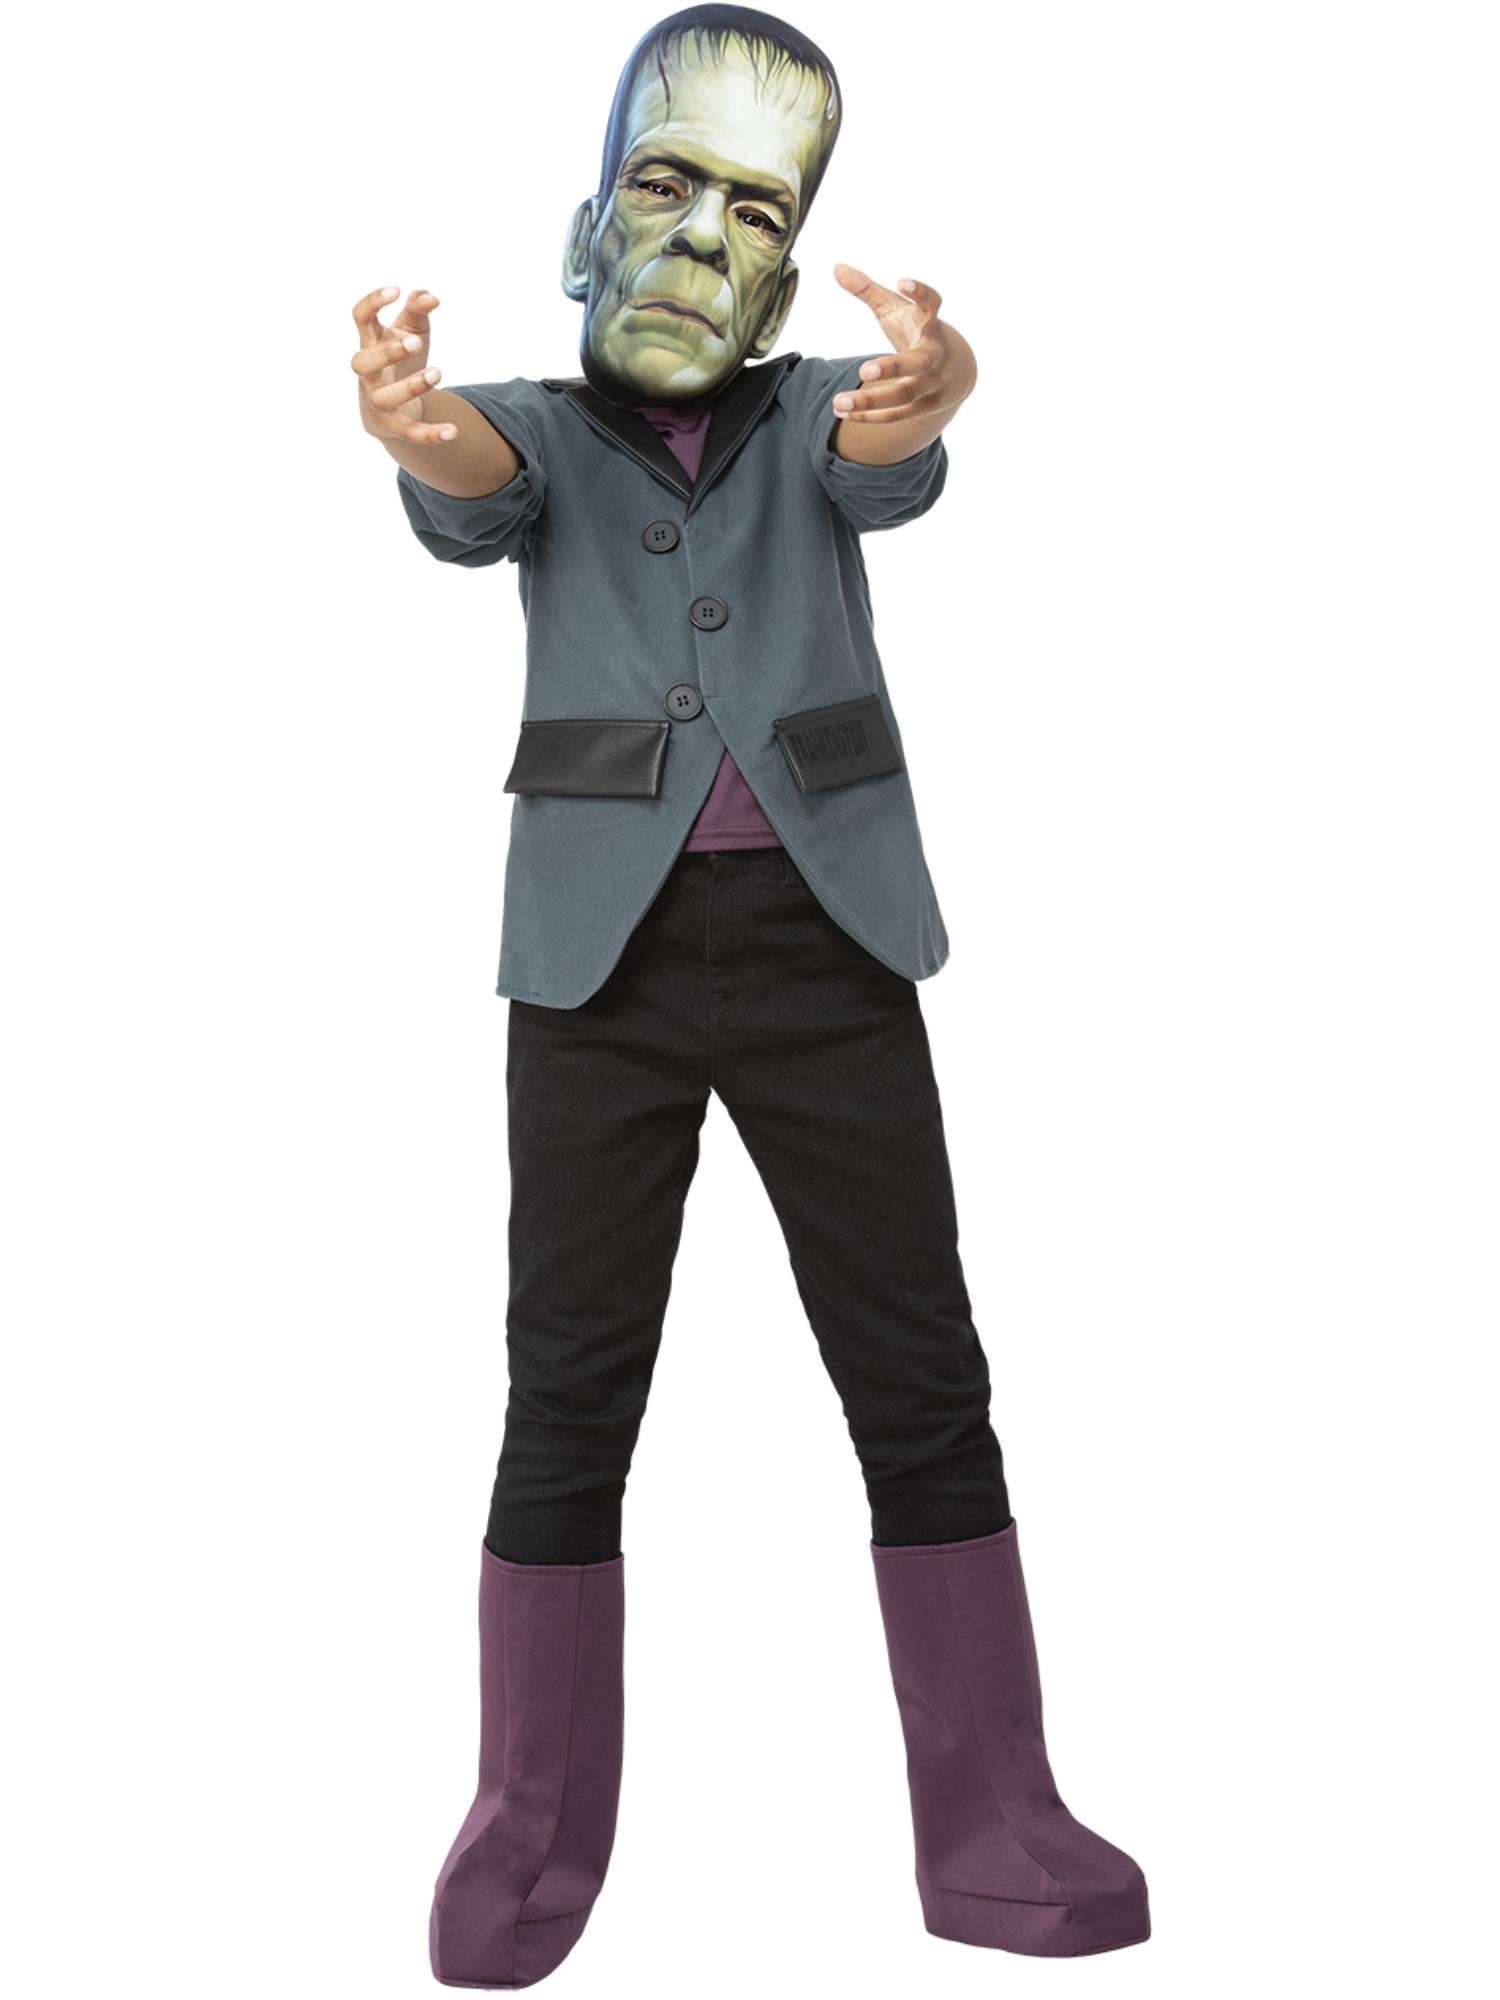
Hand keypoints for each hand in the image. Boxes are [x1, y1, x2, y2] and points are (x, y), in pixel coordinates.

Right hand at [351, 285, 458, 443]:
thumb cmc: (401, 358)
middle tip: (416, 342)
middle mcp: (367, 373)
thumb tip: (431, 297)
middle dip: (388, 352)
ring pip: (384, 398)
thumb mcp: (410, 330)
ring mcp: (376, 400)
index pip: (360, 318)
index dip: (372, 303)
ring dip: (410, 387)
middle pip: (362, 362)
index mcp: (370, 342)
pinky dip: (430, 434)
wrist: (392, 406)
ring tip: (438, 373)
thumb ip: (418, 310)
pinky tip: (453, 431)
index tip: (395, 291)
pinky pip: (408, 432)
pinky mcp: (391, 426)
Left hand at [828, 264, 975, 424]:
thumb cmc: (918, 331)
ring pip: (905, 395)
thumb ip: (868, 289)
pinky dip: (870, 415)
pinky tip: (842, 411)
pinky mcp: (926, 406)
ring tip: (838, 402)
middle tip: (865, 371)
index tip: (903, 281)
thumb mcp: (896, 308)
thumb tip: (836, 267)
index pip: (932, 305)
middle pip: (918, 363)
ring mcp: (933, 384)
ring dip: (871, 400)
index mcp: (930, 325)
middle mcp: (936, 355)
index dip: (921, 293)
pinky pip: (898, 414)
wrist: (958, 368)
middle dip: (893, 368)